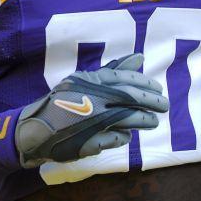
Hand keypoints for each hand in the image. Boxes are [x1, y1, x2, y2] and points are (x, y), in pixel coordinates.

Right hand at [15, 53, 167, 167]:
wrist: (35, 129)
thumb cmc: (62, 102)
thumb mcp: (84, 81)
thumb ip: (113, 70)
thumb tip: (141, 57)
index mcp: (90, 81)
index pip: (125, 78)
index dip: (145, 83)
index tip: (158, 87)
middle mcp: (93, 99)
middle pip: (131, 98)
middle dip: (151, 101)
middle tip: (164, 105)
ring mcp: (91, 122)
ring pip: (128, 119)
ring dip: (144, 120)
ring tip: (153, 121)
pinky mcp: (89, 142)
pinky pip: (116, 138)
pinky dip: (124, 136)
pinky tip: (127, 134)